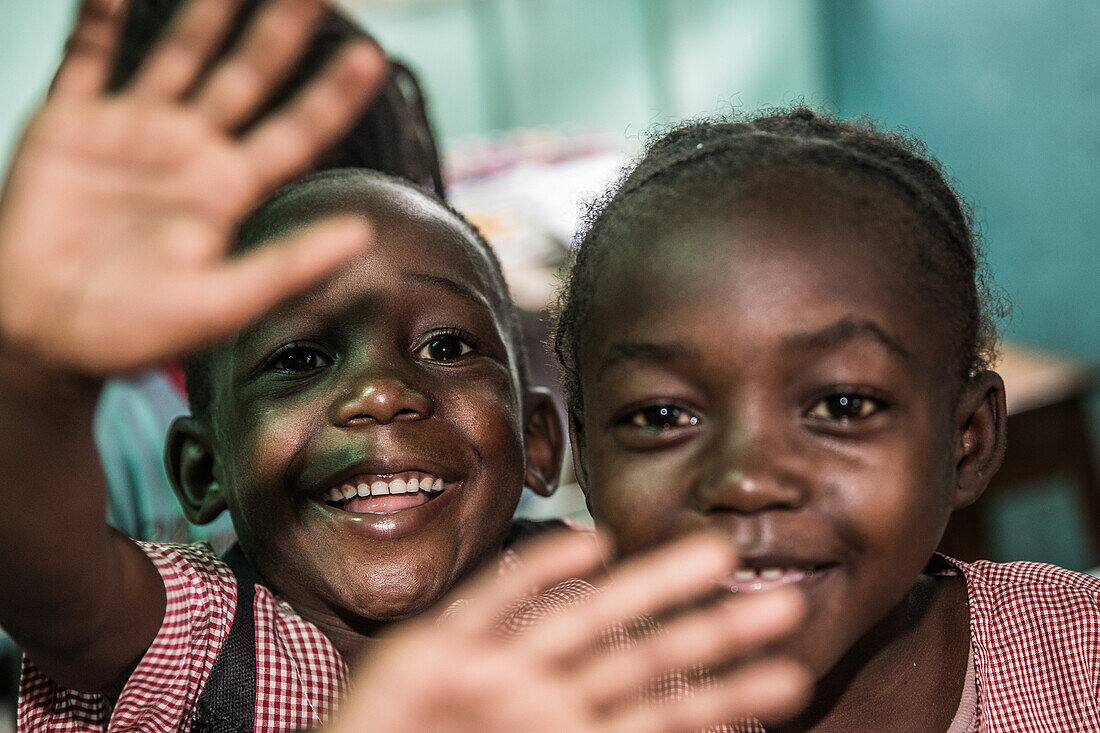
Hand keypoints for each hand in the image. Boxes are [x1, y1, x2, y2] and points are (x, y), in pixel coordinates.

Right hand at [0, 0, 384, 374]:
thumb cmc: (134, 332)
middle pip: (247, 78)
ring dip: (207, 14)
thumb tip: (362, 234)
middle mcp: (189, 154)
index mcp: (228, 193)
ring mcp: (132, 134)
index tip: (371, 58)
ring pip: (179, 56)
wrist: (45, 336)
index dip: (332, 96)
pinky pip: (87, 60)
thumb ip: (289, 265)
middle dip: (280, 33)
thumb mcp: (222, 304)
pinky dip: (99, 22)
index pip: (295, 133)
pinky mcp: (69, 127)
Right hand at [331, 532, 810, 732]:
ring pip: (587, 620)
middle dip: (712, 633)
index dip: (725, 697)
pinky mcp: (438, 649)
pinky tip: (587, 542)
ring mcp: (495, 671)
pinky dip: (539, 570)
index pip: (663, 715)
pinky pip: (495, 603)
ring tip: (715, 557)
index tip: (792, 677)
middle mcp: (542, 699)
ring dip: (651, 588)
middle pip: (642, 658)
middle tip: (788, 605)